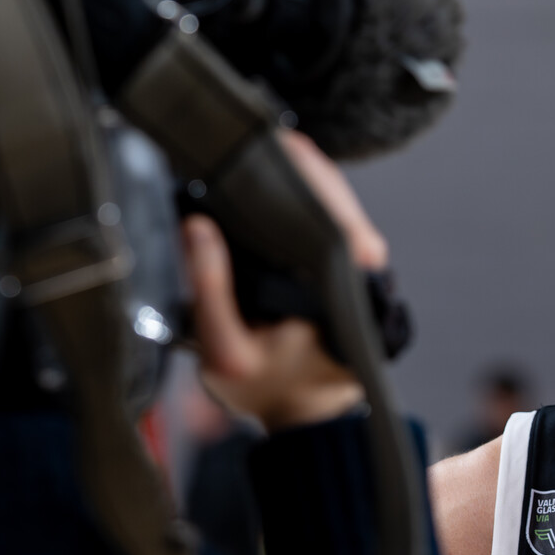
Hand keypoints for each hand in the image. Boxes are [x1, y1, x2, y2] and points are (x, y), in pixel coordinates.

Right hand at [183, 132, 388, 430]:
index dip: (298, 167)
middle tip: (258, 133)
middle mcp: (357, 271)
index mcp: (336, 282)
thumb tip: (198, 225)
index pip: (326, 205)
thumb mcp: (224, 349)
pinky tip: (274, 183)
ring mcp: (356, 271)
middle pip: (333, 197)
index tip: (270, 139)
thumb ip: (210, 289)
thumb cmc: (266, 389)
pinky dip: (305, 200)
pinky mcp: (346, 273)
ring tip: (262, 149)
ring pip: (334, 207)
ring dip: (301, 177)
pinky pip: (330, 224)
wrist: (306, 421)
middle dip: (298, 163)